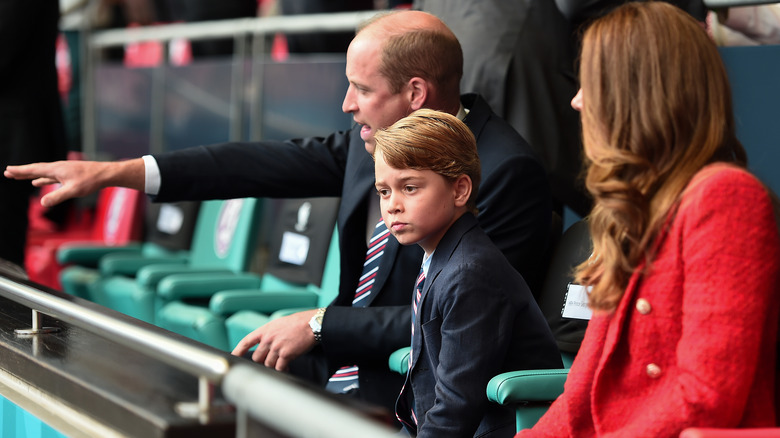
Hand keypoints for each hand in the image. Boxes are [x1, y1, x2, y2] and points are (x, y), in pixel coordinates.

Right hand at [4, 159, 144, 206]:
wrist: (105, 174)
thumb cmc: (91, 181)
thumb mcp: (74, 190)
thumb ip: (58, 197)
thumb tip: (43, 203)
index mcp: (56, 169)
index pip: (34, 170)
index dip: (20, 171)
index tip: (8, 170)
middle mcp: (57, 168)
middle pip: (35, 169)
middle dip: (21, 172)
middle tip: (7, 172)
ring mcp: (63, 171)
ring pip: (42, 173)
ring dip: (30, 175)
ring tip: (19, 176)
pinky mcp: (68, 174)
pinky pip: (50, 176)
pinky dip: (42, 179)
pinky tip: (38, 182)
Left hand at [231, 309, 316, 371]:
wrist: (311, 324)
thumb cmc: (298, 323)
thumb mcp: (279, 324)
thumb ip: (269, 334)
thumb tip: (264, 345)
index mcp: (265, 330)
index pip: (247, 341)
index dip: (238, 350)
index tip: (233, 357)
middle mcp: (268, 339)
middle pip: (257, 357)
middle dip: (263, 361)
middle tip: (271, 361)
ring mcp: (276, 347)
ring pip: (268, 364)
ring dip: (274, 366)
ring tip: (282, 364)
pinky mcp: (285, 354)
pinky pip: (279, 367)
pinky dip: (282, 369)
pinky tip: (287, 367)